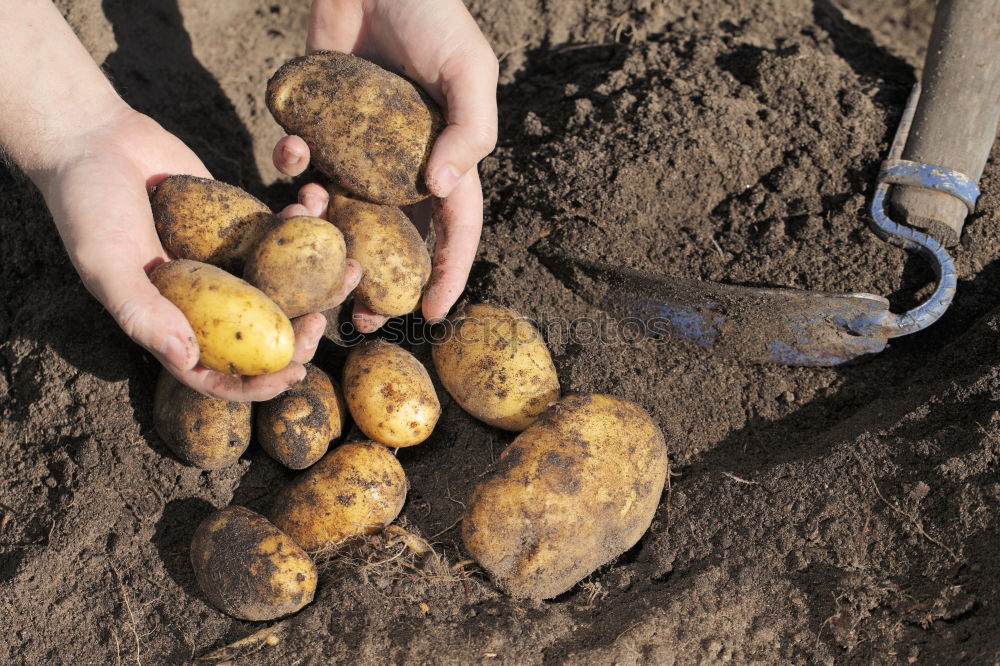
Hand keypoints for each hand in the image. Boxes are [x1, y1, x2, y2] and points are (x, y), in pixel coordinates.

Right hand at [36, 109, 360, 400]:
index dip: (256, 384)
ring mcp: (223, 264)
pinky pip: (278, 237)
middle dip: (297, 335)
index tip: (294, 375)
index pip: (217, 372)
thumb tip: (187, 359)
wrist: (94, 138)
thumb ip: (143, 312)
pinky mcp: (237, 226)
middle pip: (259, 335)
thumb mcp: (105, 263)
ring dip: (319, 281)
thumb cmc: (86, 205)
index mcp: (170, 324)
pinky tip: (315, 206)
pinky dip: (301, 225)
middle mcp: (202, 301)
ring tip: (352, 268)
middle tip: (322, 321)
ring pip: (280, 287)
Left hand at [273, 0, 498, 331]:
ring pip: (340, 211)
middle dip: (377, 282)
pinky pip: (301, 161)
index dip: (448, 274)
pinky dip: (291, 163)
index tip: (431, 314)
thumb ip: (470, 130)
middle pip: (393, 239)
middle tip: (358, 320)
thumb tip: (441, 188)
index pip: (455, 230)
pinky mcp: (318, 124)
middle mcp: (401, 164)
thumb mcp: (469, 68)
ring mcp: (357, 149)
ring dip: (322, 230)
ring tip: (306, 232)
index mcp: (446, 158)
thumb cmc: (432, 13)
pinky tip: (291, 150)